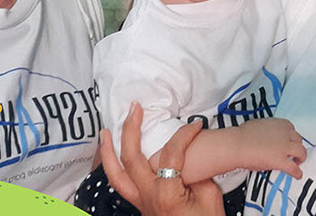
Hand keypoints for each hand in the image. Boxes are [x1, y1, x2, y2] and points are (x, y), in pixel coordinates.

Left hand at [99, 102, 224, 215]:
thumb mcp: (209, 196)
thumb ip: (195, 173)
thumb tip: (184, 156)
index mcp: (166, 193)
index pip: (170, 153)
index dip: (184, 135)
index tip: (196, 125)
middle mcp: (147, 197)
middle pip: (131, 159)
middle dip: (130, 130)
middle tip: (134, 109)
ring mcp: (140, 203)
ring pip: (115, 176)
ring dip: (108, 152)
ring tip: (105, 131)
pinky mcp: (140, 206)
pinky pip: (121, 185)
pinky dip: (114, 168)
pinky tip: (114, 157)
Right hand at [234, 118, 305, 177]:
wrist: (237, 144)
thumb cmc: (243, 135)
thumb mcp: (259, 124)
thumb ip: (268, 129)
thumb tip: (267, 134)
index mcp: (279, 124)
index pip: (291, 129)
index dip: (290, 137)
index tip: (288, 141)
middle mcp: (285, 134)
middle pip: (298, 139)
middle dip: (297, 146)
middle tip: (293, 152)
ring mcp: (284, 147)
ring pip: (301, 152)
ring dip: (301, 157)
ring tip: (298, 162)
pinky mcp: (281, 160)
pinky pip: (293, 168)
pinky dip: (297, 172)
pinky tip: (297, 175)